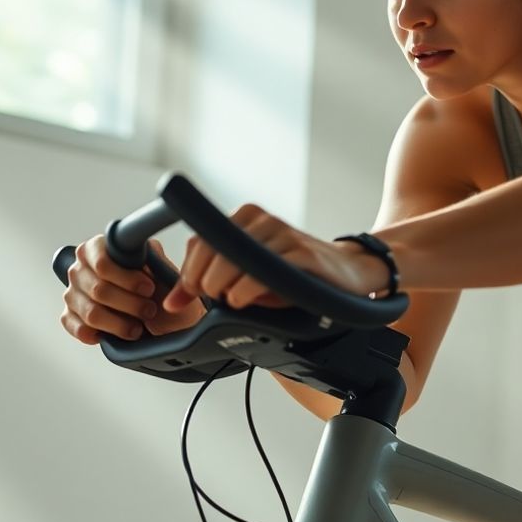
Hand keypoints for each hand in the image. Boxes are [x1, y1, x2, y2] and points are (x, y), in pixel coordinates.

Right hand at [60, 236, 205, 342]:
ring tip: (138, 327)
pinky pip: (79, 329)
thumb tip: (148, 251)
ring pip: (92, 314)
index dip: (128, 279)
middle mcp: (79, 269)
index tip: (149, 288)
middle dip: (130, 304)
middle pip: (99, 290)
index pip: (103, 263)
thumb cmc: (155, 285)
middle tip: (150, 309)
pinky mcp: (70, 316)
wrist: (158, 311)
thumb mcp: (157, 265)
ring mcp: (72, 293)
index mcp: (96, 249)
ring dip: (120, 324)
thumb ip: (151, 256)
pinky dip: (99, 335)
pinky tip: (115, 334)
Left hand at [162, 203, 390, 312]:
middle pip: (211, 249)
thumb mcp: (248, 278)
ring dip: (222, 286)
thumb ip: (209, 283)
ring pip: (232, 259)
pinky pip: (260, 271)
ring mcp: (281, 233)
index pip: (199, 243)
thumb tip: (172, 303)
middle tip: (215, 299)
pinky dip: (244, 289)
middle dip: (203, 281)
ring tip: (230, 300)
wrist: (349, 272)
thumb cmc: (295, 276)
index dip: (188, 273)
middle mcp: (260, 219)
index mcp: (245, 218)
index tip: (192, 295)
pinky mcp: (301, 252)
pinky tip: (242, 300)